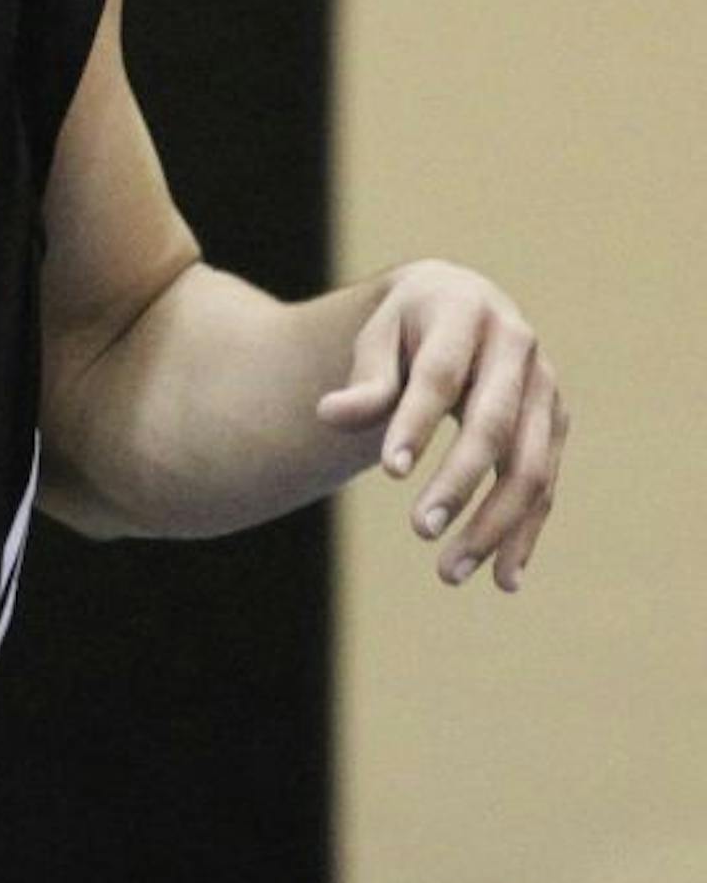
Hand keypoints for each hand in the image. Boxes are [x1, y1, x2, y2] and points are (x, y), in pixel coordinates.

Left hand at [316, 259, 567, 591]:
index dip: (417, 422)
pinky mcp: (553, 424)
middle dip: (459, 482)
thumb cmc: (407, 328)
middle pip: (494, 425)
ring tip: (449, 572)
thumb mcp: (377, 337)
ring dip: (494, 524)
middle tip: (419, 530)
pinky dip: (524, 533)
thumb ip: (363, 381)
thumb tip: (329, 415)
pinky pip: (544, 485)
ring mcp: (544, 388)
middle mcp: (517, 347)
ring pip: (529, 466)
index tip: (390, 472)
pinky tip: (501, 577)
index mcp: (465, 312)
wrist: (460, 305)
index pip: (440, 375)